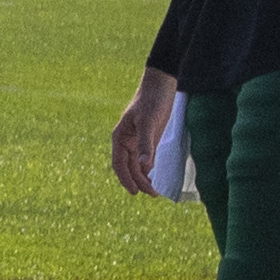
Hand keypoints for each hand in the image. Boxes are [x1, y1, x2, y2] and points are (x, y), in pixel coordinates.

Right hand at [108, 71, 178, 198]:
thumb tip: (145, 167)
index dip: (125, 179)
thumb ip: (146, 144)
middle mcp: (126, 141)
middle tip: (152, 194)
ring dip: (144, 178)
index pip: (119, 163)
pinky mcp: (148, 140)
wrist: (161, 85)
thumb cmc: (151, 101)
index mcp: (119, 137)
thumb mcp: (148, 123)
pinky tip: (156, 177)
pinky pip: (146, 159)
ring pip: (137, 165)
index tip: (134, 192)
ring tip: (155, 191)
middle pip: (129, 167)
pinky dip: (150, 170)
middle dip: (138, 181)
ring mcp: (137, 141)